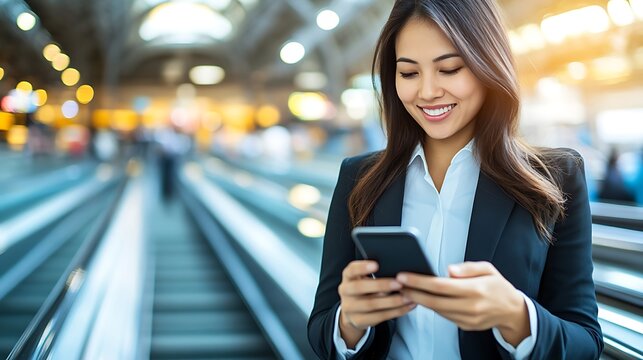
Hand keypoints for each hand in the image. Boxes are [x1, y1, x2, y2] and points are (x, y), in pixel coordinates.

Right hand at [338, 260, 415, 347]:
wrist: (353, 312)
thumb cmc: (364, 290)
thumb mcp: (364, 279)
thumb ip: (376, 275)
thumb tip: (398, 273)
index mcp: (348, 277)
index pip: (352, 270)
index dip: (362, 267)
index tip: (376, 265)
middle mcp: (345, 291)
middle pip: (360, 287)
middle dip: (380, 285)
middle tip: (398, 283)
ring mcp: (350, 307)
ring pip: (371, 304)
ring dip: (391, 301)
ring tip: (407, 297)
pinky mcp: (359, 320)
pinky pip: (379, 316)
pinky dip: (395, 311)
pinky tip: (406, 306)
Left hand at [396, 261, 529, 345]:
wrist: (512, 310)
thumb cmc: (498, 286)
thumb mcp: (488, 269)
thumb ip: (467, 268)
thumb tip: (449, 270)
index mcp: (476, 290)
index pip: (441, 286)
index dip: (419, 281)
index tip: (404, 276)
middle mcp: (471, 306)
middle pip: (434, 301)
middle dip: (413, 292)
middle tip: (398, 285)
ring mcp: (468, 319)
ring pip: (437, 310)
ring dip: (420, 301)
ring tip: (406, 290)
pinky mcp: (466, 326)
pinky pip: (444, 316)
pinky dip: (432, 308)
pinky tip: (423, 299)